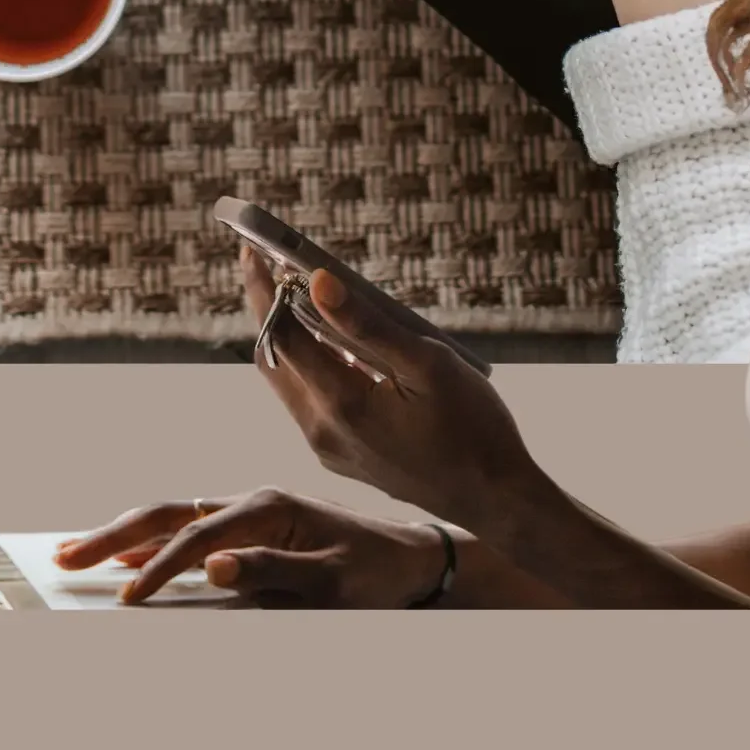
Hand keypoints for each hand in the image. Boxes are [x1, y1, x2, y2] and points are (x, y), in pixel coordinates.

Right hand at [54, 488, 451, 607]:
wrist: (412, 558)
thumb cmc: (376, 572)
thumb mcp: (332, 581)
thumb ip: (273, 572)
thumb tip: (214, 567)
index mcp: (269, 506)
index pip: (196, 538)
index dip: (157, 569)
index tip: (125, 602)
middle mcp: (252, 502)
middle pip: (167, 512)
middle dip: (112, 535)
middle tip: (63, 558)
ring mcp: (249, 513)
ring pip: (171, 517)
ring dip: (122, 535)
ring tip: (77, 553)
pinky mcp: (251, 529)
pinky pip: (188, 530)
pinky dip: (150, 542)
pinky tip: (128, 557)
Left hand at [236, 245, 542, 540]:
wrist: (494, 500)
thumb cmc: (473, 428)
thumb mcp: (429, 364)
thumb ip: (368, 324)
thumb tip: (317, 281)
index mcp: (342, 405)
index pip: (281, 336)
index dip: (264, 290)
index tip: (254, 250)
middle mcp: (322, 431)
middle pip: (272, 359)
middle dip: (265, 308)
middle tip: (266, 262)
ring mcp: (329, 448)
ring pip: (288, 381)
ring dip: (286, 335)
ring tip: (296, 292)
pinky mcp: (341, 456)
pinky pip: (309, 401)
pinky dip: (309, 363)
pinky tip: (331, 340)